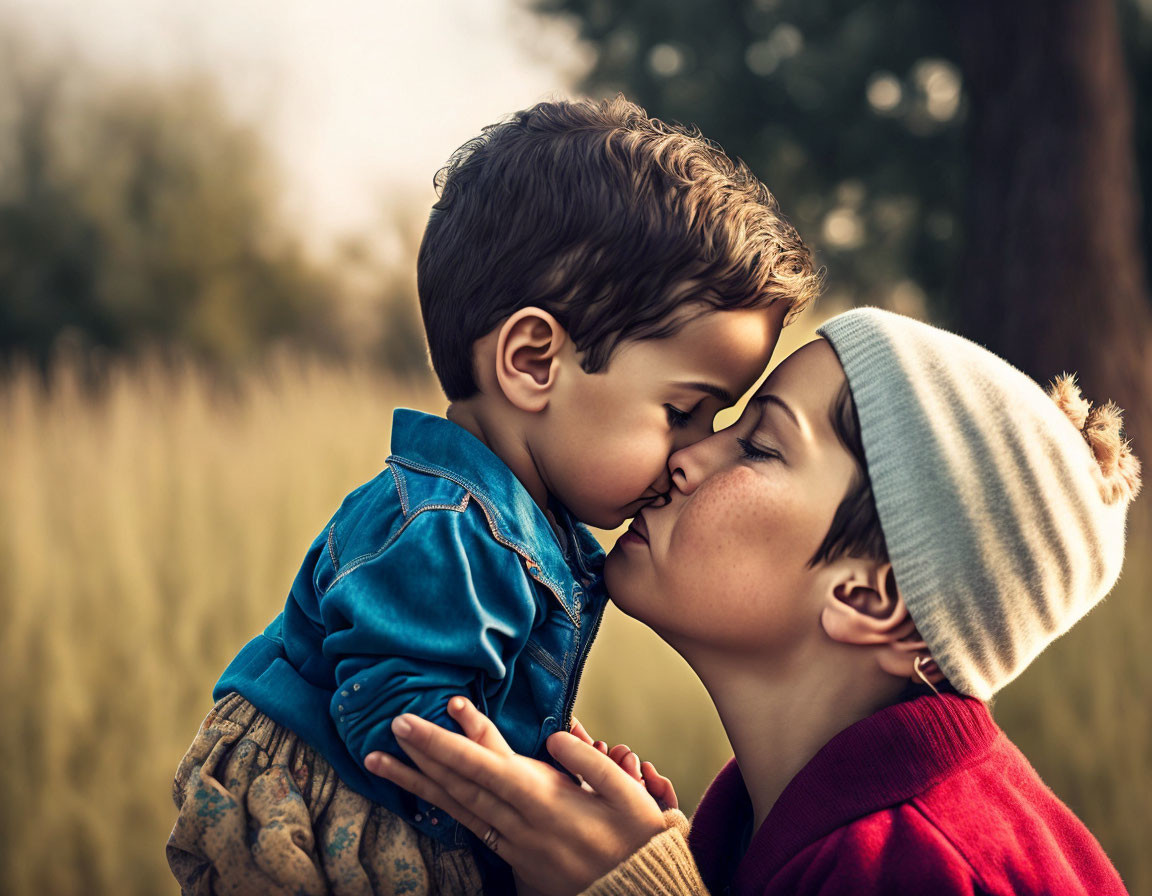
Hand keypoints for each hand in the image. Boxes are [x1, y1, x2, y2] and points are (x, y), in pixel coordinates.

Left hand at [364, 697, 668, 895]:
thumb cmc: (637, 842)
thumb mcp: (629, 797)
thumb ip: (590, 763)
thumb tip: (555, 734)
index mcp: (547, 803)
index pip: (485, 768)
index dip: (446, 743)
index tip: (415, 721)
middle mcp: (521, 824)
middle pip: (461, 785)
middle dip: (423, 755)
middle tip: (390, 725)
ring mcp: (514, 844)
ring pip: (458, 808)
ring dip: (417, 783)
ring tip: (380, 762)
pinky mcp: (514, 856)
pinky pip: (471, 825)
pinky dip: (444, 806)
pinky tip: (424, 794)